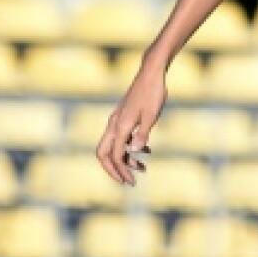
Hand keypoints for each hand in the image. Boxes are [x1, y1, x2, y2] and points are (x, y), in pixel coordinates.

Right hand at [96, 59, 167, 185]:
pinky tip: (146, 152)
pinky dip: (130, 148)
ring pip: (114, 147)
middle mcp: (114, 124)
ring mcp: (118, 120)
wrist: (151, 73)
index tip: (131, 182)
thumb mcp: (151, 115)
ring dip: (126, 160)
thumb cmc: (153, 92)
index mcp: (120, 125)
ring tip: (144, 169)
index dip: (121, 171)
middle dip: (114, 170)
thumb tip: (134, 150)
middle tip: (128, 181)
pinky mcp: (123, 118)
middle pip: (104, 153)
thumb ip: (142, 134)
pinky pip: (121, 138)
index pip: (115, 155)